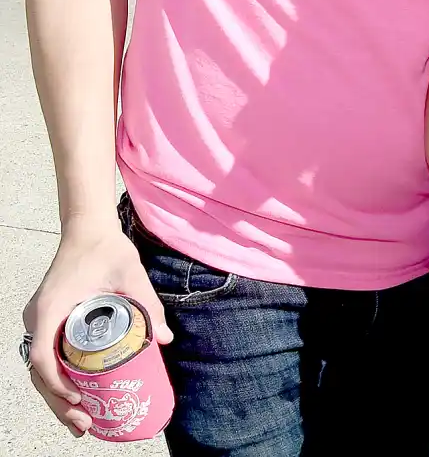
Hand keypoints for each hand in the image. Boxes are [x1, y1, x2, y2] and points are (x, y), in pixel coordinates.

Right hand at [22, 220, 172, 436]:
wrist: (88, 228)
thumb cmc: (106, 248)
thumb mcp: (130, 273)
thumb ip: (148, 303)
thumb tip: (165, 339)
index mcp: (49, 309)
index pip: (41, 357)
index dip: (56, 384)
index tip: (79, 398)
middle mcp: (37, 318)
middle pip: (38, 372)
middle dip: (58, 402)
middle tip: (84, 424)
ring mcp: (39, 320)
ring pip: (39, 367)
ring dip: (56, 396)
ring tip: (80, 420)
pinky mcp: (47, 320)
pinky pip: (46, 356)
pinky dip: (56, 378)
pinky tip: (74, 395)